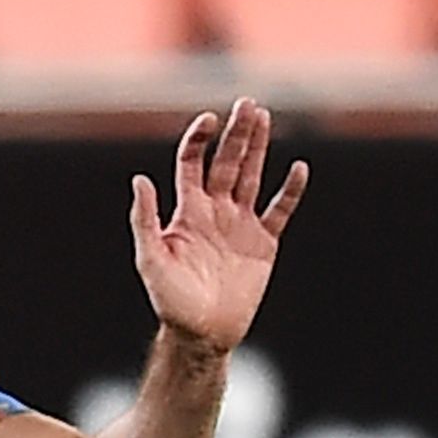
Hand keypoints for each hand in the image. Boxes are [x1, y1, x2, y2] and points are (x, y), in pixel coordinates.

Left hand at [130, 99, 307, 354]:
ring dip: (259, 148)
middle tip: (248, 104)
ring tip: (265, 117)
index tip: (210, 119)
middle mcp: (215, 211)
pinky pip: (279, 211)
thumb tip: (139, 179)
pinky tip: (298, 169)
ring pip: (252, 177)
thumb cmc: (171, 300)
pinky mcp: (263, 244)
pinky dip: (290, 191)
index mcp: (188, 211)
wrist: (202, 334)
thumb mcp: (151, 259)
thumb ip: (146, 220)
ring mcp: (240, 225)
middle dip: (237, 133)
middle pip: (227, 162)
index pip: (193, 163)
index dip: (200, 139)